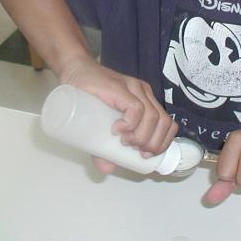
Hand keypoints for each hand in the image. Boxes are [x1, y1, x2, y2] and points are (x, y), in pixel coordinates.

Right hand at [59, 57, 178, 172]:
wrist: (73, 71)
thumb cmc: (87, 97)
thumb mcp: (99, 127)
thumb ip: (104, 147)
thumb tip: (107, 169)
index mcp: (145, 101)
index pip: (167, 124)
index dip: (162, 143)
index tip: (145, 156)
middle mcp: (144, 94)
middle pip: (164, 123)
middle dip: (154, 144)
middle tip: (136, 152)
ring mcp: (134, 89)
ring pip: (153, 117)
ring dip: (142, 137)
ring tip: (124, 141)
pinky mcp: (121, 87)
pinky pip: (136, 108)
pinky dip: (131, 124)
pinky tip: (118, 129)